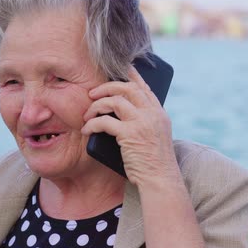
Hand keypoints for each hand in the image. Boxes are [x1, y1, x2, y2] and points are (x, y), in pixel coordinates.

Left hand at [82, 66, 179, 186]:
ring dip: (97, 105)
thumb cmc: (154, 162)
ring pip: (115, 100)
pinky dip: (93, 124)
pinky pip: (105, 121)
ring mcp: (142, 122)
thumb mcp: (155, 136)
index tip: (120, 67)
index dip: (130, 75)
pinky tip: (87, 129)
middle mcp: (152, 114)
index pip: (144, 87)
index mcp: (159, 113)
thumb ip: (146, 121)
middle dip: (107, 87)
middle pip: (127, 88)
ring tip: (88, 114)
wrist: (161, 180)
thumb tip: (124, 111)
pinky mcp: (130, 134)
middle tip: (92, 94)